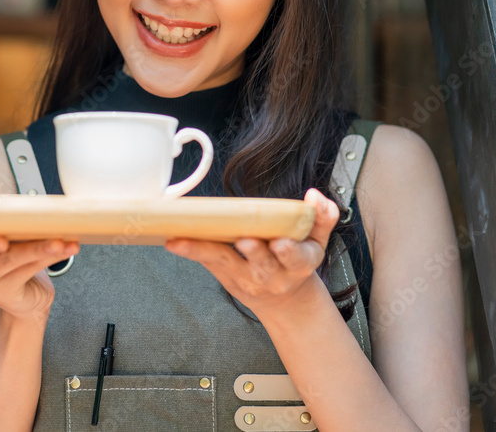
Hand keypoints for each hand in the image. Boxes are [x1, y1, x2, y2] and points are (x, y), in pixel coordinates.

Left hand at [164, 188, 339, 316]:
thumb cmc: (296, 262)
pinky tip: (174, 241)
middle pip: (261, 264)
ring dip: (203, 250)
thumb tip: (315, 196)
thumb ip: (322, 218)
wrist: (284, 299)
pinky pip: (207, 262)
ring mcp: (245, 278)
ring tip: (183, 240)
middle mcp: (272, 275)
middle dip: (254, 253)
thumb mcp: (317, 241)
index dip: (288, 252)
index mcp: (298, 264)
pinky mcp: (224, 276)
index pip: (296, 258)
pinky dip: (190, 250)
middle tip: (244, 241)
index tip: (280, 243)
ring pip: (224, 262)